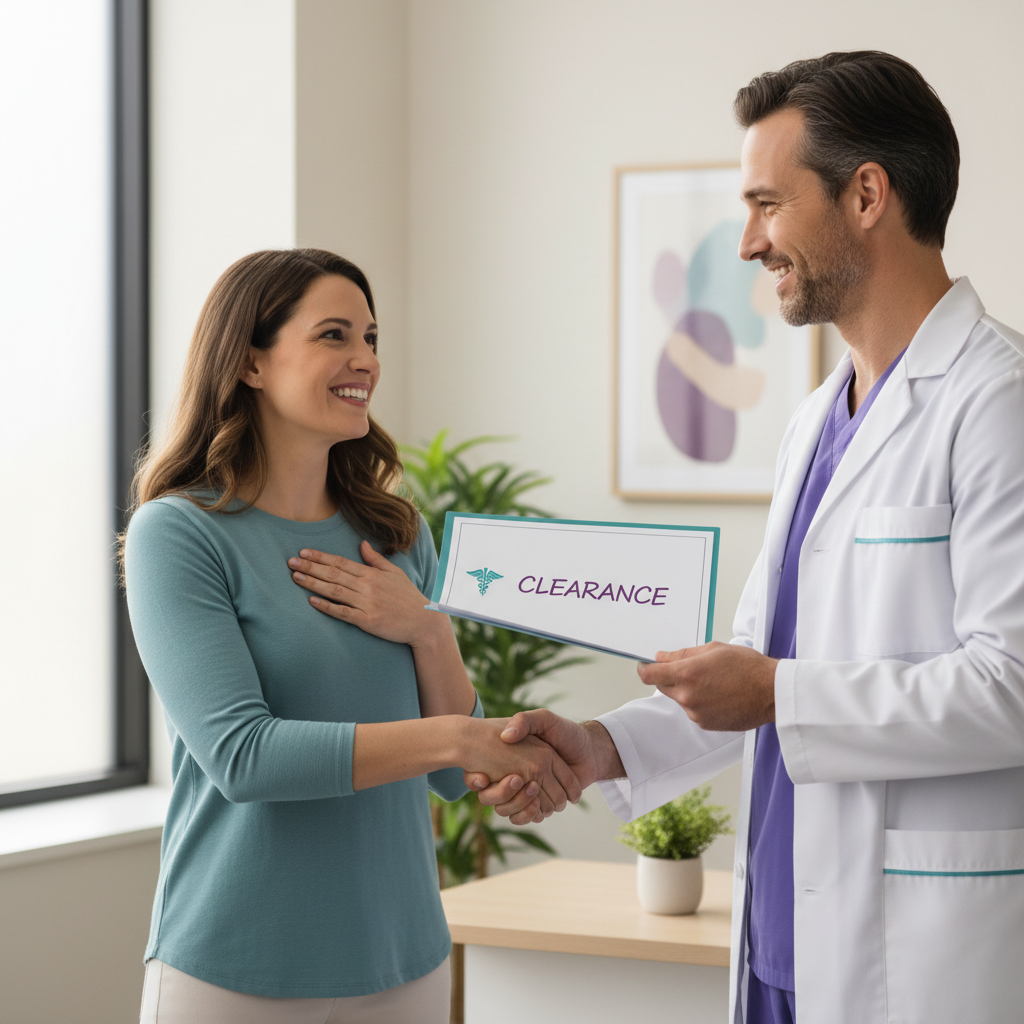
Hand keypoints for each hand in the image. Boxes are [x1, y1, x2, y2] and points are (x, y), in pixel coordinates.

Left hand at [288, 542, 439, 645]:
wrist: (423, 621)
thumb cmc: (408, 596)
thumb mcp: (394, 572)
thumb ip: (375, 559)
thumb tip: (361, 543)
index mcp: (372, 574)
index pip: (341, 562)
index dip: (321, 556)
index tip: (304, 552)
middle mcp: (367, 586)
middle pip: (334, 574)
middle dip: (311, 567)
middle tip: (291, 562)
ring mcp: (367, 604)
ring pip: (335, 591)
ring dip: (313, 584)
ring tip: (296, 577)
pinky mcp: (367, 621)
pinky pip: (343, 613)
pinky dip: (327, 607)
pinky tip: (312, 601)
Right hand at [470, 710, 621, 824]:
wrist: (590, 749)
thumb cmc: (566, 732)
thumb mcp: (544, 719)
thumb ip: (524, 721)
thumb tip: (506, 737)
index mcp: (515, 759)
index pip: (489, 777)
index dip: (484, 779)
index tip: (484, 777)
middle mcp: (520, 777)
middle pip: (501, 797)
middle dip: (504, 794)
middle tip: (515, 779)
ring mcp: (530, 792)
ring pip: (513, 810)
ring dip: (520, 805)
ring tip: (530, 788)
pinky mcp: (542, 804)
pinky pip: (528, 817)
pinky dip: (531, 814)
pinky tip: (537, 805)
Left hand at [637, 641, 776, 730]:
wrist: (771, 692)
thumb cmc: (747, 667)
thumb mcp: (713, 649)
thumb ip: (683, 654)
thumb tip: (662, 657)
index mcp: (687, 674)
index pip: (650, 675)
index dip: (644, 669)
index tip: (644, 666)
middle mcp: (687, 696)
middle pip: (663, 687)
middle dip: (669, 677)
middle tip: (690, 669)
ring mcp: (696, 713)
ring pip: (680, 698)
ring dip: (687, 690)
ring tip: (713, 681)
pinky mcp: (705, 724)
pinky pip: (693, 710)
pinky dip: (699, 702)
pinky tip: (718, 694)